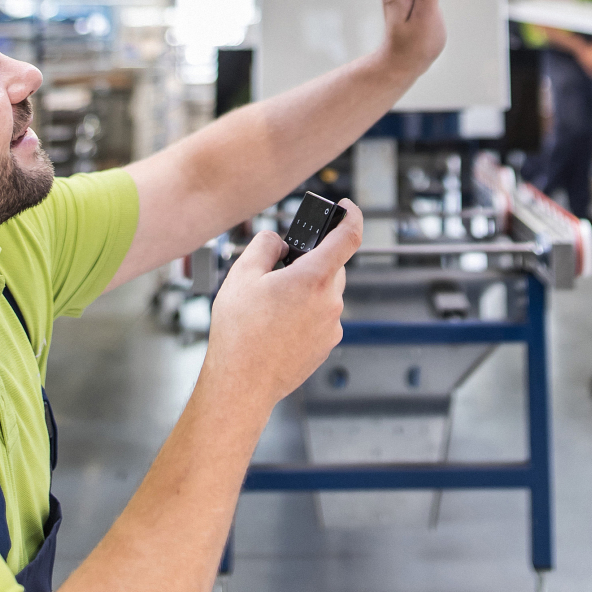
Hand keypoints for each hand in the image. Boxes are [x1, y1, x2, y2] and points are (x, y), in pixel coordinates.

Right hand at [204, 203, 363, 409]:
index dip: (350, 215)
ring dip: (307, 288)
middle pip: (332, 265)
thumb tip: (279, 242)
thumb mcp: (243, 275)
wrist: (241, 384)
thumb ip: (266, 245)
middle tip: (282, 267)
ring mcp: (331, 326)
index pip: (349, 236)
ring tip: (272, 303)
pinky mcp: (326, 345)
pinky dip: (306, 311)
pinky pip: (322, 316)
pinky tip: (278, 323)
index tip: (345, 207)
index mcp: (314, 278)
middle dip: (311, 260)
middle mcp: (330, 302)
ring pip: (326, 292)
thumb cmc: (240, 333)